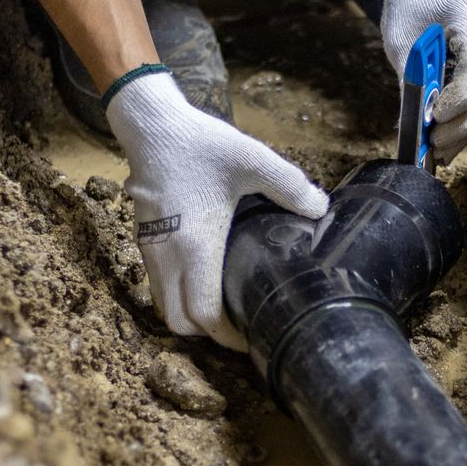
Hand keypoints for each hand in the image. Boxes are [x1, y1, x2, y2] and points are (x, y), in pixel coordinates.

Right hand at [108, 71, 328, 348]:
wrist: (152, 127)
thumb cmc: (201, 145)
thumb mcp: (251, 158)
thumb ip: (290, 185)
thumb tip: (322, 209)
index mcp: (195, 246)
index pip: (203, 314)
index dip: (227, 337)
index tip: (252, 338)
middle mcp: (168, 256)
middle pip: (179, 322)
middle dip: (208, 335)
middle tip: (240, 328)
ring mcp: (151, 251)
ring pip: (164, 307)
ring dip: (190, 317)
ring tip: (225, 309)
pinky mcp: (145, 242)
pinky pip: (158, 288)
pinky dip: (178, 298)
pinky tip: (204, 282)